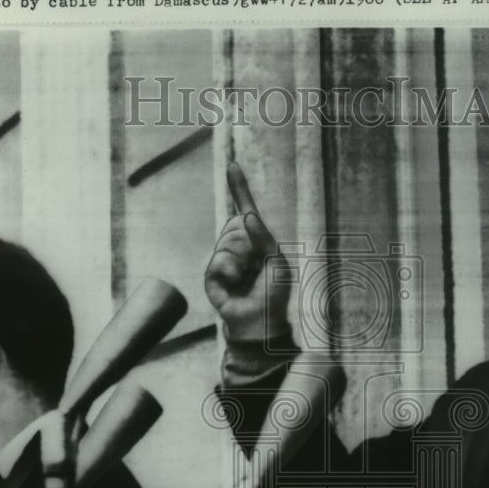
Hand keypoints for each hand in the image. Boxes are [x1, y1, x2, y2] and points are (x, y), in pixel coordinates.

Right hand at [205, 162, 290, 341]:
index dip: (239, 188)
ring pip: (227, 241)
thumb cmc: (273, 292)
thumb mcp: (277, 261)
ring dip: (241, 259)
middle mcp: (237, 244)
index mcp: (255, 239)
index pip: (245, 209)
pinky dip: (230, 271)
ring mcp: (223, 257)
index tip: (232, 166)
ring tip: (247, 277)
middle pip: (236, 224)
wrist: (259, 321)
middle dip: (249, 243)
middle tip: (257, 265)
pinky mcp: (211, 273)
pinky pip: (219, 260)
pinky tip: (235, 283)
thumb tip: (247, 215)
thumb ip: (264, 237)